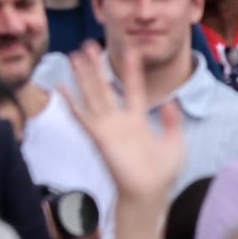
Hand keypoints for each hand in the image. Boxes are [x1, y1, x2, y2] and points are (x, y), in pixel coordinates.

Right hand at [60, 33, 188, 235]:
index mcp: (138, 120)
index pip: (134, 89)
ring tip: (74, 55)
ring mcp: (107, 127)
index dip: (132, 71)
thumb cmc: (163, 173)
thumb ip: (173, 121)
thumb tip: (172, 100)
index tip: (131, 51)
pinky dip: (70, 102)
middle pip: (105, 87)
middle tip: (89, 45)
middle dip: (97, 67)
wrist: (149, 193)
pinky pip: (81, 115)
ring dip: (82, 75)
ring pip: (92, 95)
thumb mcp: (176, 143)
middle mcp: (119, 120)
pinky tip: (61, 86)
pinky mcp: (98, 136)